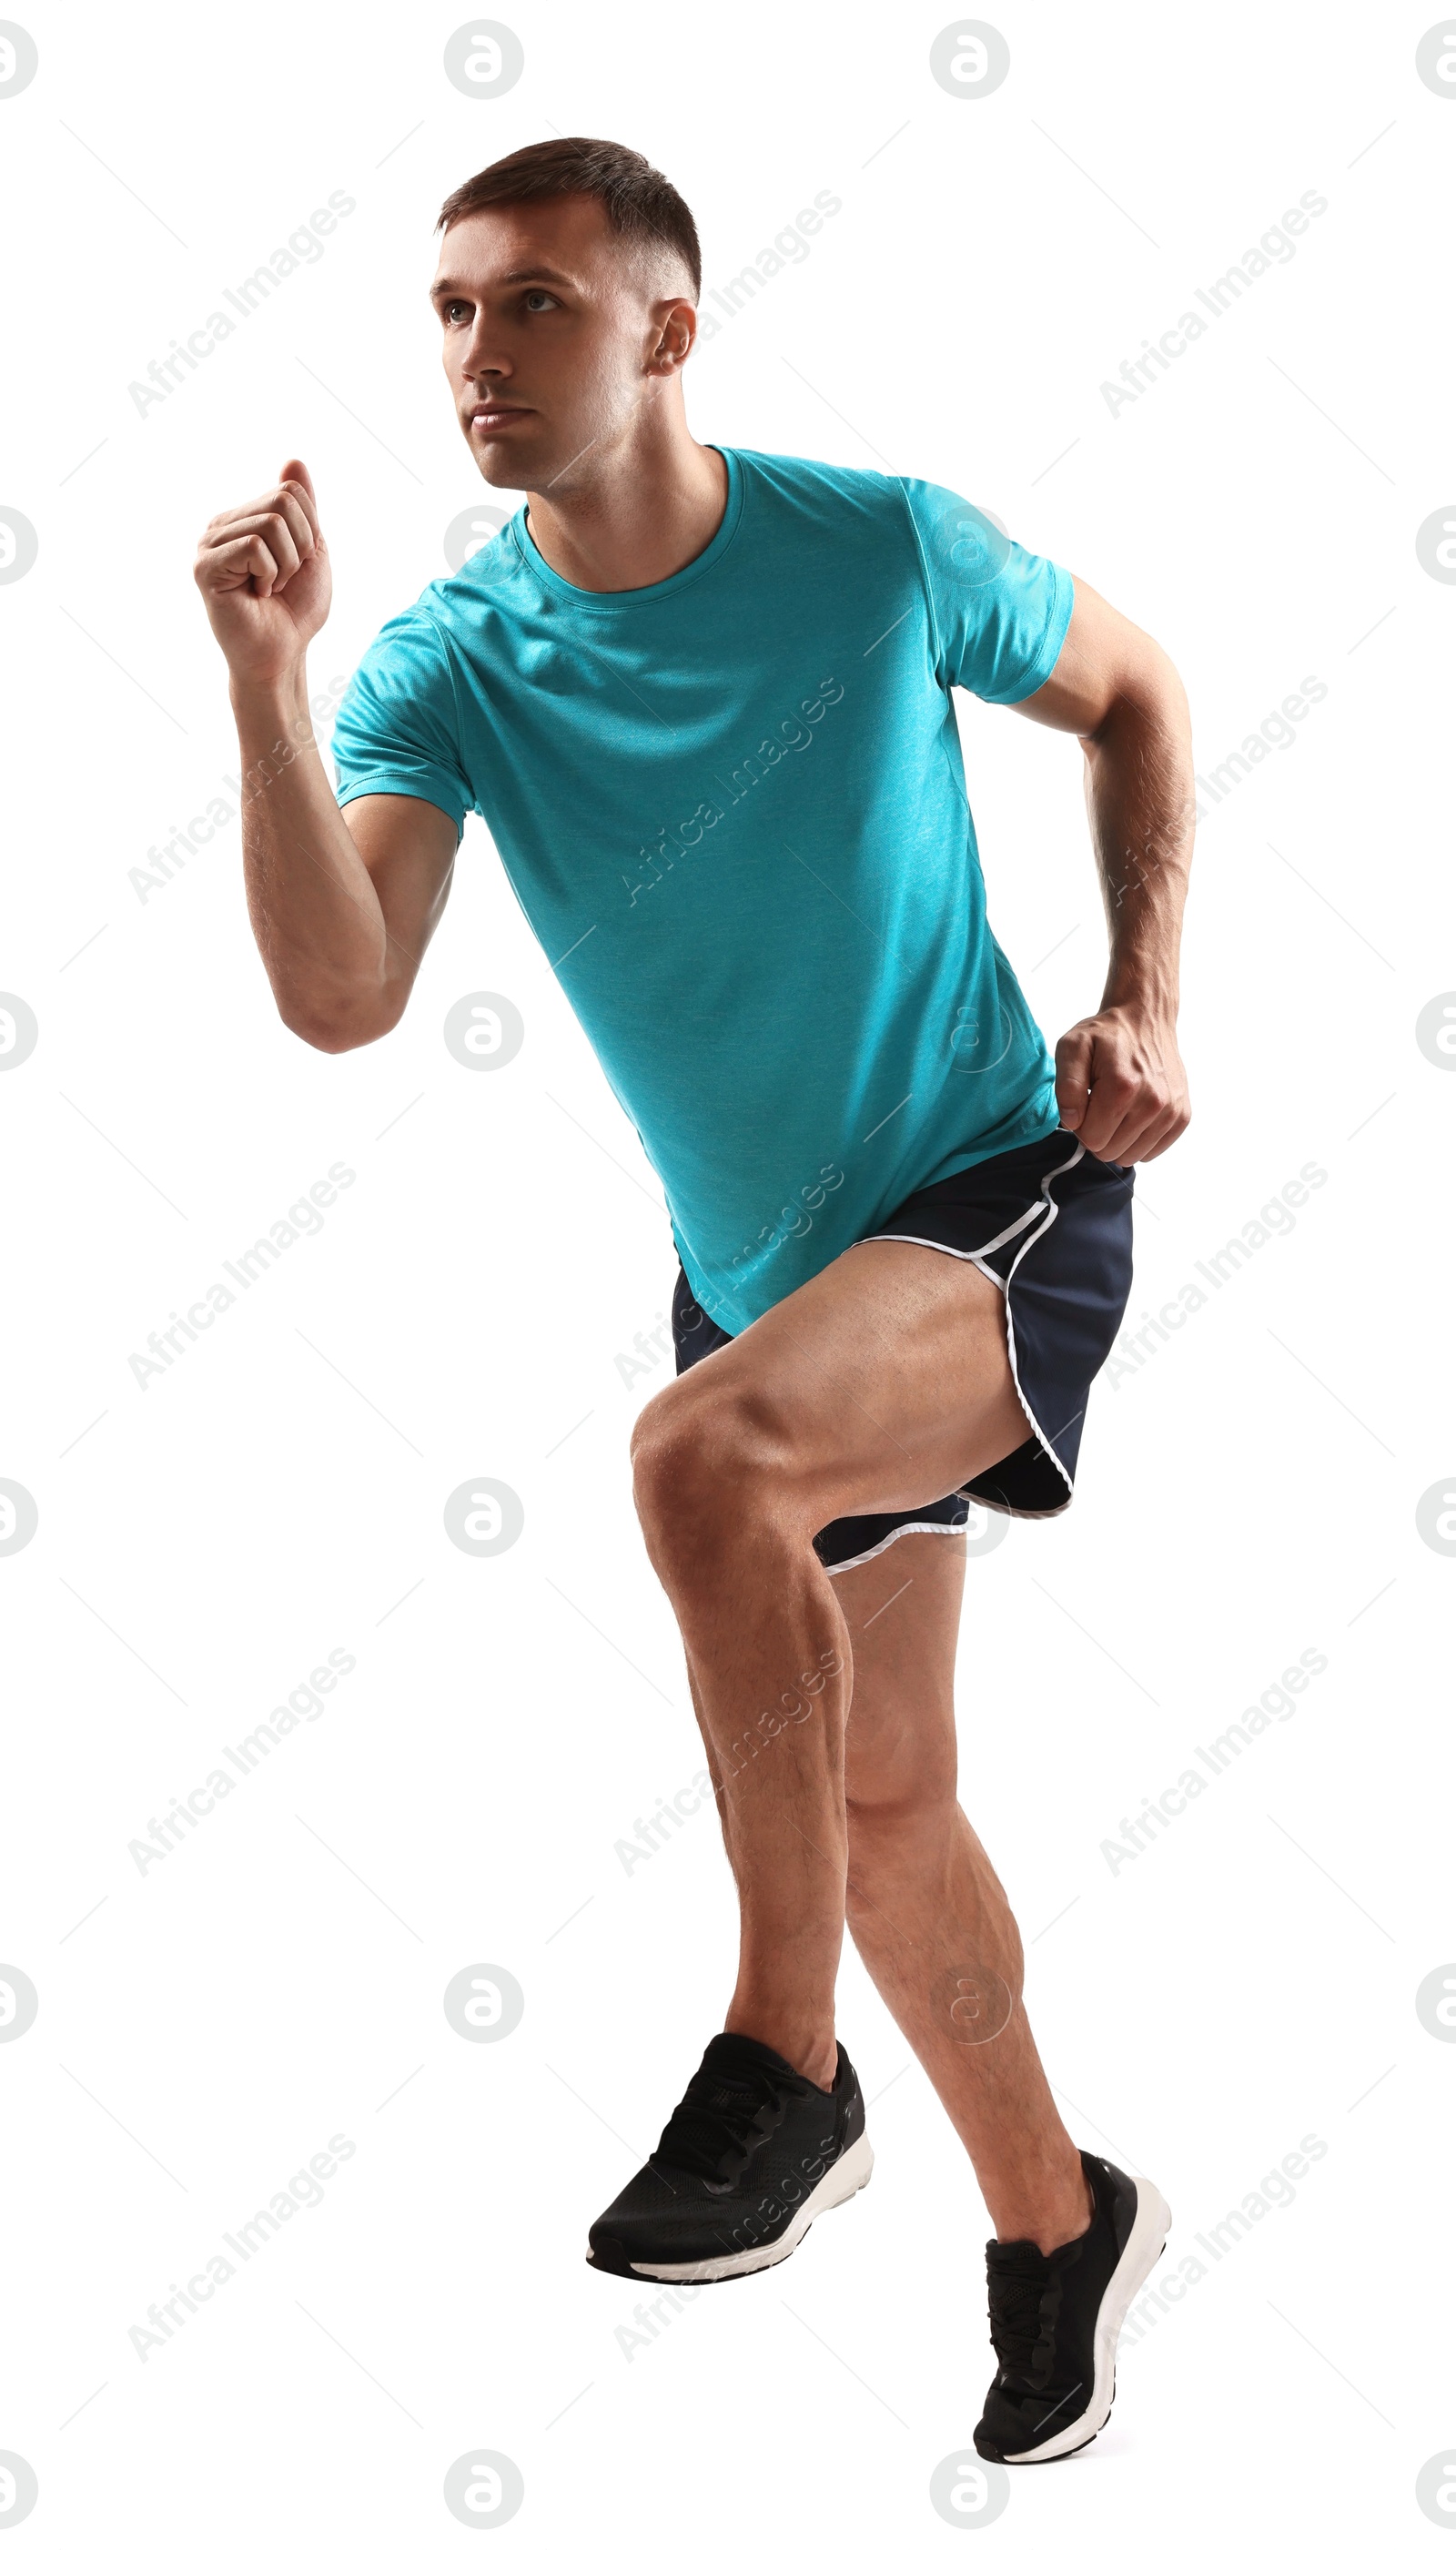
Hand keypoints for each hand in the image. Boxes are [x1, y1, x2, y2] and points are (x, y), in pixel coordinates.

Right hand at [193, 457, 329, 687]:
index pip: (291, 491)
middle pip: (283, 502)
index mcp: (243, 518)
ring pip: (271, 524)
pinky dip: (269, 574)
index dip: (310, 531)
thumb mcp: (309, 549)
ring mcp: (208, 544)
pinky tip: (255, 595)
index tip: (296, 564)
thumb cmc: (295, 609)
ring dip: (285, 565)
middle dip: (300, 547)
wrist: (283, 654)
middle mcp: (221, 526)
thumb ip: (302, 506)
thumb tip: (294, 460)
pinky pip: (254, 547)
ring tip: (268, 588)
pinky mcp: (204, 567)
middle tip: (282, 579)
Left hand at [1054, 1003, 1189, 1164]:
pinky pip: (1152, 1152)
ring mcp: (1171, 1111)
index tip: (1086, 1103)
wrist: (1146, 1019)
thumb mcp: (1073, 1048)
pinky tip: (1134, 1115)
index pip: (1091, 1139)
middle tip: (1101, 1105)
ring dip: (1119, 1139)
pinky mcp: (1182, 1116)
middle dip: (1099, 1133)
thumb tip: (1073, 1122)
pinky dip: (1139, 1140)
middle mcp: (1152, 1102)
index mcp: (1122, 1088)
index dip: (1081, 1125)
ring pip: (1131, 1157)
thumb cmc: (1106, 1035)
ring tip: (1118, 1108)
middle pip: (1110, 1152)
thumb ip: (1067, 1086)